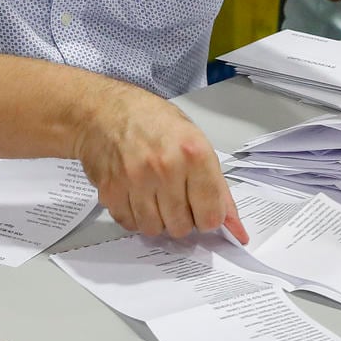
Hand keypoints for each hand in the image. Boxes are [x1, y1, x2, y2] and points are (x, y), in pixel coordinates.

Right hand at [75, 81, 246, 243]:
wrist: (106, 111)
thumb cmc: (155, 122)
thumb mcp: (197, 142)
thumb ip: (217, 187)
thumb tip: (235, 226)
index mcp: (194, 153)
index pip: (211, 213)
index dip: (211, 219)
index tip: (206, 213)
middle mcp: (165, 168)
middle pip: (182, 226)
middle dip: (185, 220)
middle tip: (180, 201)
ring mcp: (135, 181)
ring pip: (155, 229)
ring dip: (159, 220)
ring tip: (159, 198)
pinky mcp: (110, 191)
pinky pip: (130, 223)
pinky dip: (136, 217)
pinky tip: (139, 197)